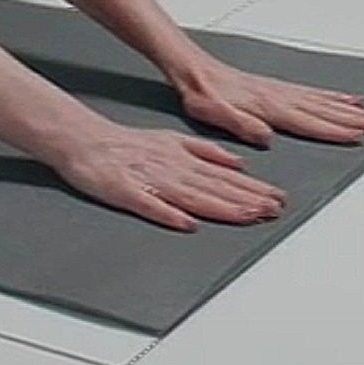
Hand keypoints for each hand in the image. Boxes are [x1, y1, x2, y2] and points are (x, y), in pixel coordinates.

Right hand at [48, 122, 286, 232]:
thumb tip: (239, 163)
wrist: (87, 141)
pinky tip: (187, 224)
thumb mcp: (174, 139)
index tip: (276, 200)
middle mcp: (173, 170)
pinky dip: (168, 214)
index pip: (225, 178)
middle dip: (247, 200)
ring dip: (221, 208)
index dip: (253, 190)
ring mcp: (150, 182)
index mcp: (185, 159)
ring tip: (248, 216)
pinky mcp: (126, 193)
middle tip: (274, 211)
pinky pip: (149, 206)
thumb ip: (207, 151)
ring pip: (191, 197)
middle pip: (215, 189)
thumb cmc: (129, 144)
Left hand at [169, 54, 363, 147]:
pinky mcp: (281, 88)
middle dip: (355, 119)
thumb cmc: (204, 95)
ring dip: (352, 109)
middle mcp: (281, 97)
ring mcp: (284, 91)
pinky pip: (315, 93)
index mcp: (268, 107)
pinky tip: (348, 99)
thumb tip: (265, 136)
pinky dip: (336, 97)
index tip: (358, 135)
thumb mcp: (213, 114)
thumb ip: (240, 124)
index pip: (308, 122)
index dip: (334, 130)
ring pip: (325, 101)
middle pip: (326, 110)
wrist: (196, 70)